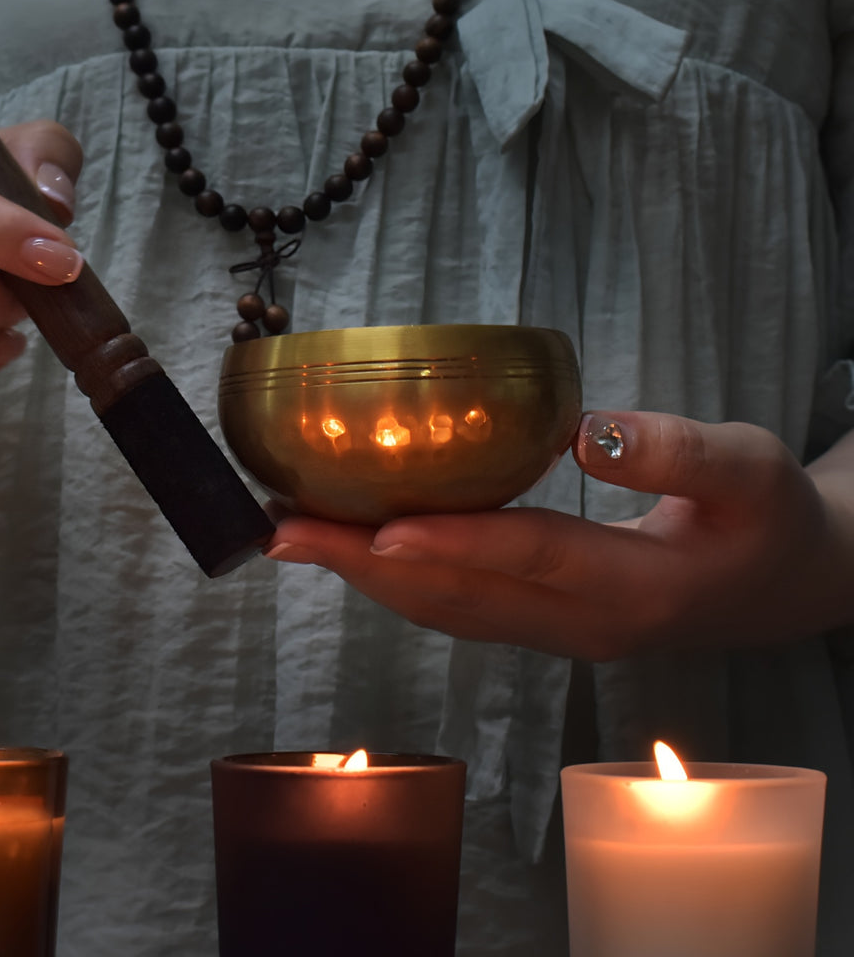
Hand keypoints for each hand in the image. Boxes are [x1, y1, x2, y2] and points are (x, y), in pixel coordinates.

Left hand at [265, 411, 853, 660]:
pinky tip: (357, 549)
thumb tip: (584, 432)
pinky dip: (399, 580)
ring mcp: (555, 635)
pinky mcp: (543, 625)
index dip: (454, 543)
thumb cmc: (768, 519)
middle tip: (283, 531)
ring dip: (366, 576)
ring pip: (447, 610)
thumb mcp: (751, 469)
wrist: (783, 587)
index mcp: (634, 588)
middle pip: (459, 596)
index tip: (377, 529)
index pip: (529, 559)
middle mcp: (579, 625)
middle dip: (364, 564)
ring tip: (295, 538)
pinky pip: (458, 607)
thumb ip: (678, 451)